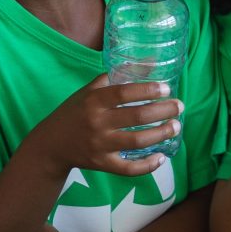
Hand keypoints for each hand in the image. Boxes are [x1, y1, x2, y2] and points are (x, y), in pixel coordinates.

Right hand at [41, 73, 180, 173]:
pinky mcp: (102, 164)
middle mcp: (97, 123)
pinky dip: (147, 166)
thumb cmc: (75, 112)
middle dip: (162, 111)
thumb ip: (116, 77)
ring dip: (160, 134)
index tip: (166, 88)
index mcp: (94, 101)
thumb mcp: (89, 91)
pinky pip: (128, 169)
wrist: (51, 144)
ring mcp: (100, 145)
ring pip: (136, 142)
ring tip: (175, 127)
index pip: (124, 93)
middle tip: (179, 106)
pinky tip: (161, 158)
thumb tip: (150, 62)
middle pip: (136, 117)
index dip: (148, 89)